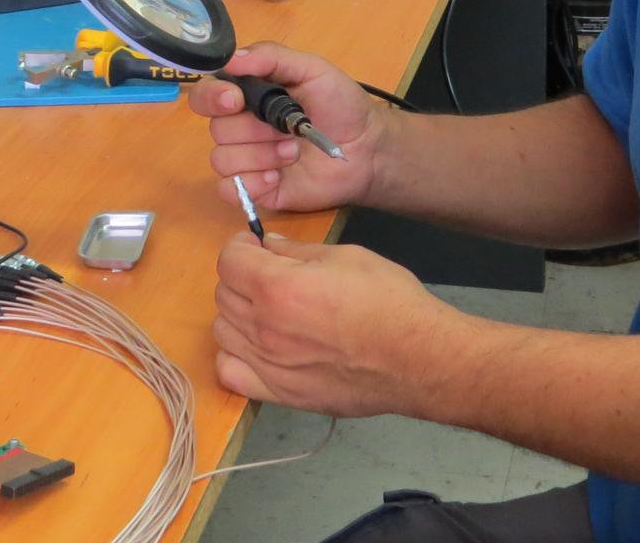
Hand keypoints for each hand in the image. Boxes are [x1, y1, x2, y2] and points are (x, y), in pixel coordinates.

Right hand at [188, 42, 390, 213]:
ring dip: (260, 156)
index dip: (213, 97)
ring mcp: (247, 160)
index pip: (207, 94)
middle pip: (216, 129)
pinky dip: (252, 183)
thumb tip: (232, 58)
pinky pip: (230, 189)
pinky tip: (278, 177)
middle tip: (287, 129)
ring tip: (293, 153)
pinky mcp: (255, 189)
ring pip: (222, 160)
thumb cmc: (340, 104)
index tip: (235, 100)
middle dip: (253, 130)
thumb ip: (272, 58)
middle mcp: (241, 126)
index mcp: (249, 95)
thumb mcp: (312, 69)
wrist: (366, 148)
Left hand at [211, 230, 465, 416]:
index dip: (241, 247)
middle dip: (241, 276)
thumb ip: (298, 251)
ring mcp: (269, 364)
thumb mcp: (347, 257)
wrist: (417, 359)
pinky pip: (231, 373)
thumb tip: (268, 246)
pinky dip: (236, 356)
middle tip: (269, 274)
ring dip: (238, 313)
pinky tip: (260, 346)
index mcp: (279, 288)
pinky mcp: (280, 393)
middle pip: (223, 293)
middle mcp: (265, 327)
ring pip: (222, 330)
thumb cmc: (389, 301)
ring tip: (268, 309)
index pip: (229, 260)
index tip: (256, 247)